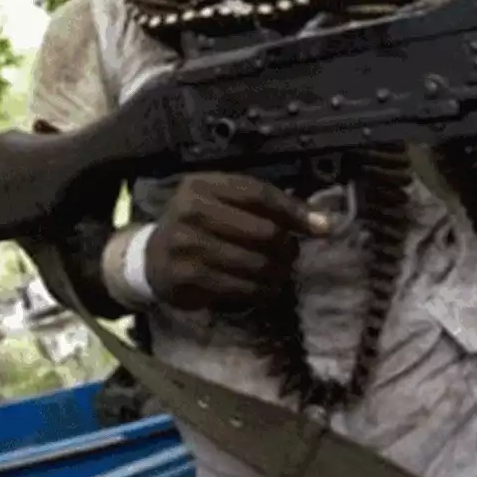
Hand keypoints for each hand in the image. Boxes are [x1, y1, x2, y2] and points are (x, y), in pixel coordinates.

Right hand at [145, 173, 330, 310]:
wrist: (152, 258)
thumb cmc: (198, 227)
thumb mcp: (222, 205)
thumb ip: (266, 208)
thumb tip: (324, 223)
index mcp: (201, 185)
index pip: (257, 194)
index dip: (294, 211)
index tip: (323, 228)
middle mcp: (190, 209)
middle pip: (263, 230)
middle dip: (286, 247)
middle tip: (288, 255)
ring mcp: (186, 243)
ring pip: (256, 262)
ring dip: (277, 273)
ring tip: (277, 273)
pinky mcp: (187, 275)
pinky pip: (241, 287)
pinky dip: (261, 291)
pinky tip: (262, 288)